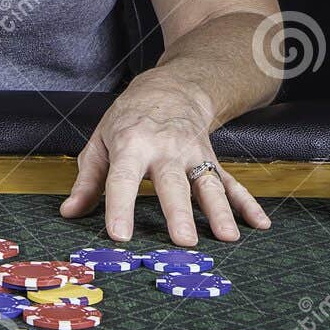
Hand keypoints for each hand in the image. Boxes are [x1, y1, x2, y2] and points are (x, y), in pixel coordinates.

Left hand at [58, 72, 271, 244]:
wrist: (171, 87)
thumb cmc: (129, 118)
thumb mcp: (100, 141)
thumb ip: (87, 180)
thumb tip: (70, 213)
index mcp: (131, 145)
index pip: (123, 179)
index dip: (120, 207)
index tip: (119, 235)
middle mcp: (166, 149)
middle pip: (173, 183)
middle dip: (179, 212)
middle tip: (184, 242)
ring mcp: (193, 154)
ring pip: (208, 184)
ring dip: (220, 211)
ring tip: (227, 237)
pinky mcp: (211, 160)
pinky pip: (231, 183)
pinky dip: (248, 204)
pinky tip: (259, 225)